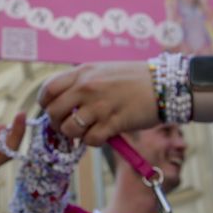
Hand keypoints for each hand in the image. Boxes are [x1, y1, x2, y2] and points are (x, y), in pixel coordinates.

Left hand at [37, 61, 157, 145]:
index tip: (52, 110)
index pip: (48, 90)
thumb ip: (80, 83)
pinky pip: (90, 140)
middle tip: (69, 126)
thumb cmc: (133, 79)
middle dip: (57, 124)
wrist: (166, 84)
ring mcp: (100, 105)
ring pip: (69, 130)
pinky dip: (94, 141)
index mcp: (83, 73)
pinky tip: (104, 134)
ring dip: (76, 135)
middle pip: (53, 113)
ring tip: (89, 129)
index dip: (45, 104)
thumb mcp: (103, 70)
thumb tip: (58, 103)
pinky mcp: (113, 122)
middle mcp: (88, 87)